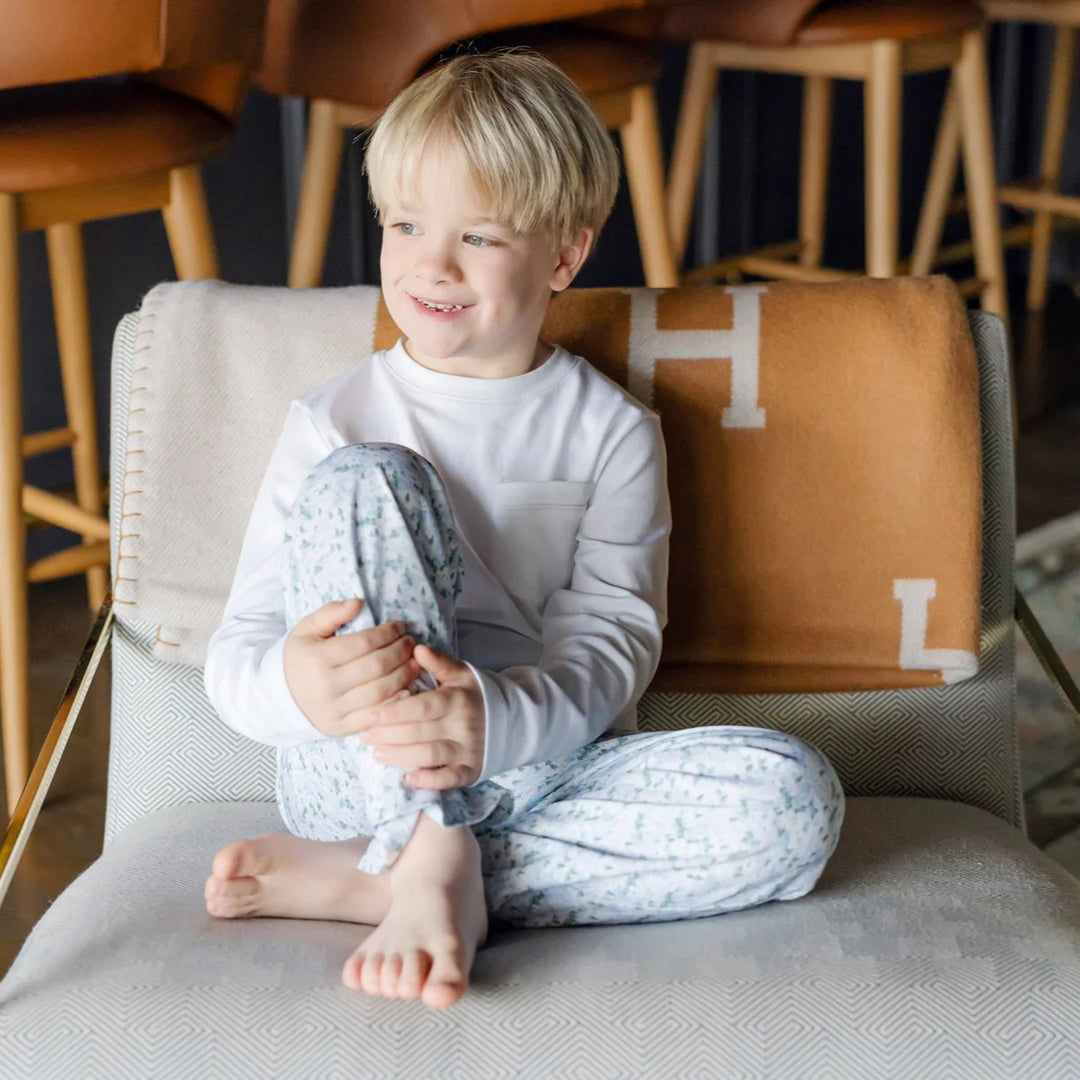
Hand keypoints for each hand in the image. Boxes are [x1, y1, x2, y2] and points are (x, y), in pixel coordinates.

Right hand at [283, 598, 422, 737]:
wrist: (281, 699)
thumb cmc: (300, 659)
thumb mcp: (306, 631)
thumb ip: (330, 613)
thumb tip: (358, 603)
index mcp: (318, 658)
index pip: (364, 643)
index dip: (387, 633)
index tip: (400, 627)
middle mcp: (327, 685)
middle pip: (376, 666)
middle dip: (400, 652)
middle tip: (411, 643)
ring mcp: (335, 709)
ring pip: (380, 691)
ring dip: (404, 675)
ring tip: (415, 662)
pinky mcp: (342, 727)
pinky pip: (375, 715)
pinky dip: (395, 702)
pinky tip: (407, 689)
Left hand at [360, 644, 485, 789]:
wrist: (509, 720)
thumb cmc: (474, 695)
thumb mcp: (461, 674)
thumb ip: (439, 663)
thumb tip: (417, 649)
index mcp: (458, 699)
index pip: (421, 707)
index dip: (393, 712)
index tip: (370, 715)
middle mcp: (464, 726)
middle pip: (420, 732)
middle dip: (388, 735)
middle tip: (364, 735)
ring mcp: (468, 750)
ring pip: (429, 755)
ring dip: (400, 756)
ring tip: (377, 754)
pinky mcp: (471, 771)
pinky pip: (449, 779)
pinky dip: (429, 781)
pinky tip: (408, 779)